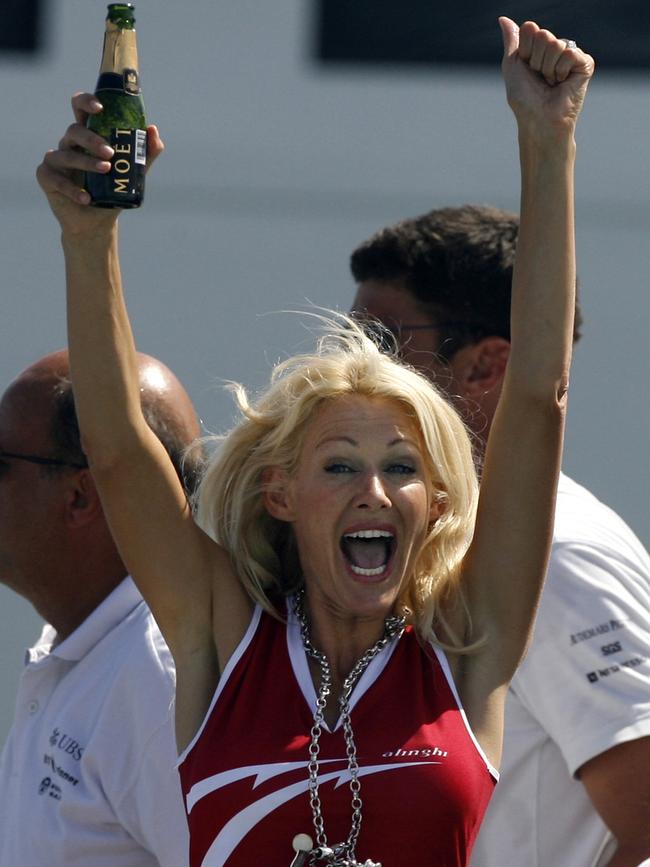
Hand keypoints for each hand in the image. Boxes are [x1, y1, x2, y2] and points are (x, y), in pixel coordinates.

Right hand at [36, 91, 163, 236]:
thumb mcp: (133, 173)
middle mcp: (70, 144)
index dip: (86, 102)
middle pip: (74, 130)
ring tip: (105, 170)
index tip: (100, 107)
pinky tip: (87, 198)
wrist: (97, 222)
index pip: (81, 108)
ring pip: (66, 154)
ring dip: (86, 162)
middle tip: (110, 153)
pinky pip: (57, 180)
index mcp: (88, 136)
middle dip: (92, 139)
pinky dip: (73, 190)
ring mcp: (56, 159)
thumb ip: (144, 153)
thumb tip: (153, 130)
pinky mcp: (46, 177)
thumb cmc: (112, 191)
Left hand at [499, 17, 594, 136]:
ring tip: (551, 83)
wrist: (539, 119)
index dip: (524, 51)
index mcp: (538, 47)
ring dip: (548, 69)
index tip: (527, 69)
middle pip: (543, 35)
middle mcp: (556, 48)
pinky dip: (561, 70)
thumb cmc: (525, 98)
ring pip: (556, 44)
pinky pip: (570, 53)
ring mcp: (571, 55)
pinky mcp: (585, 64)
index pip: (530, 29)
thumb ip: (512, 41)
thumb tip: (503, 19)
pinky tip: (563, 83)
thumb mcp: (512, 66)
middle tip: (540, 78)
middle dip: (536, 60)